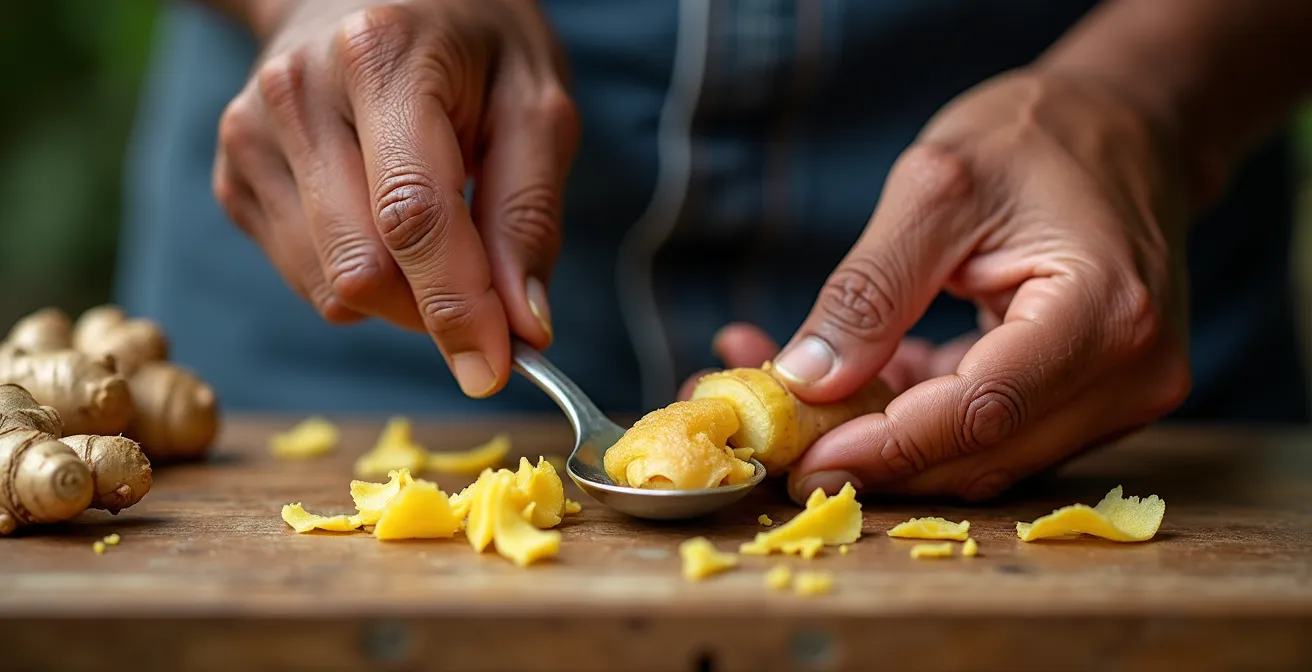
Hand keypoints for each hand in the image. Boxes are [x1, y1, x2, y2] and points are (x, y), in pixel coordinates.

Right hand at [212, 0, 578, 396]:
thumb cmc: (470, 44)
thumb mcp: (535, 104)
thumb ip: (529, 215)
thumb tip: (523, 327)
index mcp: (381, 59)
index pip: (413, 215)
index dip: (457, 306)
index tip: (497, 370)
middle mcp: (297, 94)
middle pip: (361, 267)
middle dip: (435, 310)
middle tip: (489, 298)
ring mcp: (250, 135)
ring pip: (329, 288)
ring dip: (401, 297)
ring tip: (436, 228)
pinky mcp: (234, 175)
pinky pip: (306, 278)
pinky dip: (360, 277)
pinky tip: (381, 216)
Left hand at [766, 69, 1193, 502]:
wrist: (1125, 127)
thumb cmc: (1036, 136)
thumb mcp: (934, 187)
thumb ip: (870, 288)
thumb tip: (804, 379)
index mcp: (1105, 312)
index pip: (981, 411)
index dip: (885, 446)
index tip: (799, 459)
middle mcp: (1132, 375)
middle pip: (983, 454)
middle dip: (872, 454)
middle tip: (779, 439)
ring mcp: (1122, 396)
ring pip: (982, 456)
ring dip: (887, 438)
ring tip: (805, 395)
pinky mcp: (1095, 402)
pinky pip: (992, 432)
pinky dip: (919, 417)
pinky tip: (861, 380)